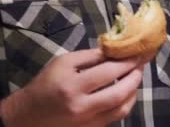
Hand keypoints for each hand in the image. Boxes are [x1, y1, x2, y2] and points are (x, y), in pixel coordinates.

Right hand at [0, 48, 145, 126]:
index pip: (108, 72)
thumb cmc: (46, 84)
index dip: (127, 62)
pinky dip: (124, 103)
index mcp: (73, 86)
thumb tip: (114, 51)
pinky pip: (115, 117)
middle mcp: (82, 107)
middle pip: (120, 93)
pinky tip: (126, 92)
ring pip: (122, 109)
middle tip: (141, 65)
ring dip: (133, 92)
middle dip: (135, 77)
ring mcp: (88, 122)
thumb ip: (90, 56)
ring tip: (135, 77)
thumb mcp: (63, 63)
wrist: (28, 115)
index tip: (138, 53)